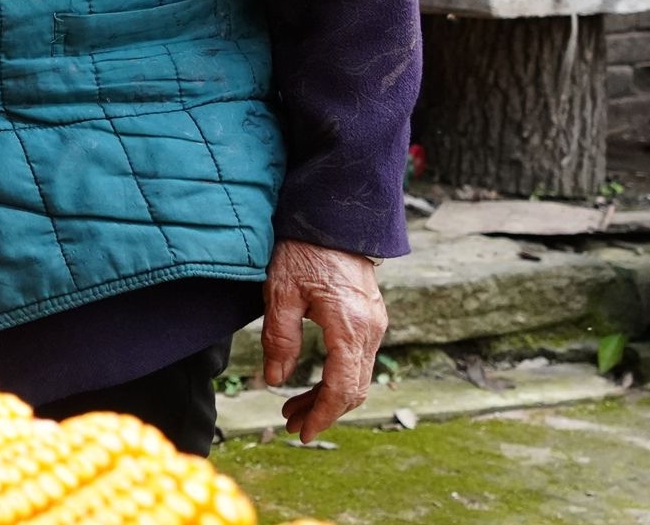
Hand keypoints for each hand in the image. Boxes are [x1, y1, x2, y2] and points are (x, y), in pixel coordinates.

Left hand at [263, 238, 386, 440]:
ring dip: (328, 396)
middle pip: (353, 388)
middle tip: (291, 423)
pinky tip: (311, 382)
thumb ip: (279, 337)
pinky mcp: (370, 318)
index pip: (342, 387)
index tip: (302, 432)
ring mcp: (374, 324)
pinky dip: (337, 376)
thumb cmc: (303, 249)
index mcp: (349, 326)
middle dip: (323, 411)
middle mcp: (370, 329)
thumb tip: (275, 379)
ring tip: (293, 408)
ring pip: (357, 376)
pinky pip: (357, 359)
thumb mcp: (280, 292)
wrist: (334, 217)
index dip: (323, 414)